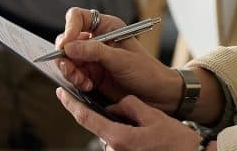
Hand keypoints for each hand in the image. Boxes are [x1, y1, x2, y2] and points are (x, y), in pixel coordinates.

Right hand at [55, 8, 182, 114]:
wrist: (158, 96)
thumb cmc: (147, 72)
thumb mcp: (122, 60)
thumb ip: (95, 52)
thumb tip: (69, 47)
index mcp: (106, 27)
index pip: (78, 17)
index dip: (69, 28)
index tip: (66, 45)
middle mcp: (96, 41)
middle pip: (68, 40)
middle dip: (65, 55)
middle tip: (69, 68)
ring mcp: (93, 59)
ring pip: (68, 60)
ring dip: (70, 71)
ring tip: (82, 81)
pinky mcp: (91, 75)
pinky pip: (74, 75)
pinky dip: (76, 82)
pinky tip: (88, 86)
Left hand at [56, 91, 208, 150]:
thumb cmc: (176, 142)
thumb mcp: (152, 116)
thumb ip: (128, 105)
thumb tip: (114, 106)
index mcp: (119, 138)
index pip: (86, 118)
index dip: (71, 104)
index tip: (61, 93)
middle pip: (101, 126)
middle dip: (111, 117)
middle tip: (138, 118)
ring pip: (111, 135)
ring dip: (122, 128)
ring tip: (147, 131)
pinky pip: (119, 144)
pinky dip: (127, 136)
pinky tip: (145, 138)